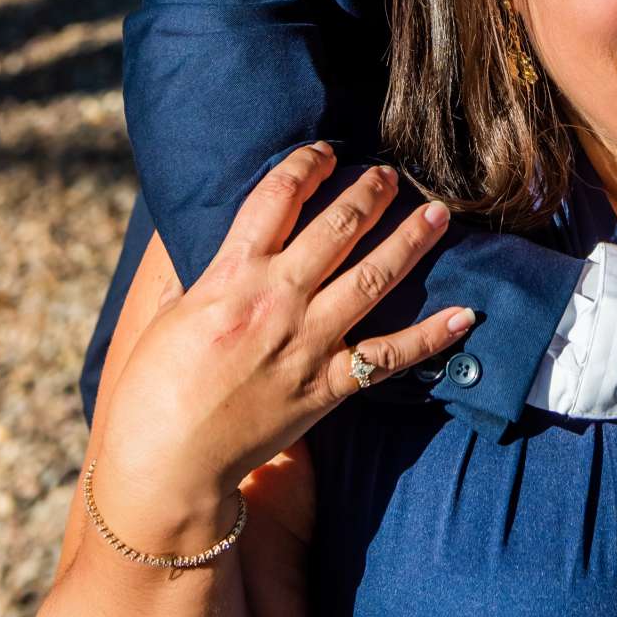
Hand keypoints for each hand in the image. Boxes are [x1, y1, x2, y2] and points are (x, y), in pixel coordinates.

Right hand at [91, 146, 467, 543]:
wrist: (167, 465)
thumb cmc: (153, 390)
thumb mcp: (166, 312)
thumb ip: (192, 267)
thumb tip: (194, 228)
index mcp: (229, 278)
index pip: (275, 199)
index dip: (305, 165)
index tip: (326, 151)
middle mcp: (275, 303)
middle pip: (336, 229)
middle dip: (369, 192)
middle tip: (393, 173)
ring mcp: (306, 346)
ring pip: (371, 279)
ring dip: (408, 242)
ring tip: (436, 214)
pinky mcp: (326, 389)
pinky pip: (387, 357)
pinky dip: (429, 336)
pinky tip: (463, 314)